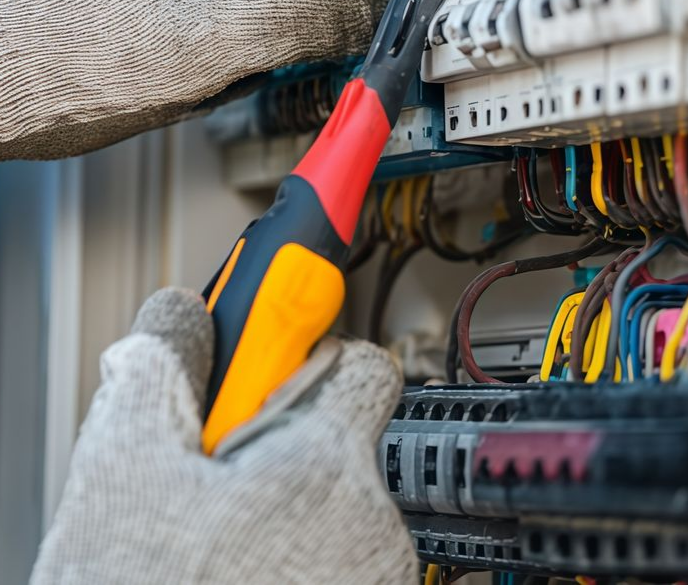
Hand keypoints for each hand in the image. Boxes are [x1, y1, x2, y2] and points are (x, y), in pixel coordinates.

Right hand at [30, 289, 417, 584]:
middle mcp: (373, 529)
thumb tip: (175, 321)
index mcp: (326, 466)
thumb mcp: (120, 478)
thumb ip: (156, 378)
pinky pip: (335, 571)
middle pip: (338, 445)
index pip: (364, 364)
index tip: (277, 363)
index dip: (312, 355)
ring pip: (332, 515)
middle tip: (208, 484)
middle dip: (277, 450)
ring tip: (208, 557)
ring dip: (280, 519)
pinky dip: (292, 570)